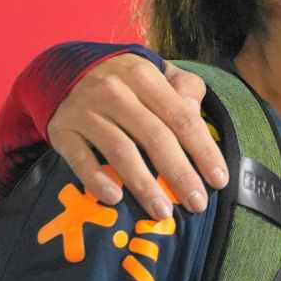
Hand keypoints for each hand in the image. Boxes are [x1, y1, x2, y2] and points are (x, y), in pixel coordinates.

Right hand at [47, 54, 227, 218]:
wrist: (62, 69)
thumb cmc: (126, 79)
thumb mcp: (158, 73)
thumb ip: (185, 89)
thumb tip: (196, 114)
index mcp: (145, 77)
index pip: (182, 117)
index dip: (203, 150)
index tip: (219, 180)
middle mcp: (116, 91)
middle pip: (155, 137)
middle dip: (180, 174)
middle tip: (197, 203)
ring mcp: (86, 111)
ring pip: (121, 151)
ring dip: (144, 184)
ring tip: (162, 211)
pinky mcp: (62, 130)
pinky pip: (80, 159)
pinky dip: (97, 179)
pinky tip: (114, 199)